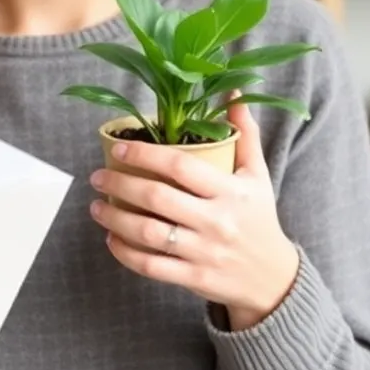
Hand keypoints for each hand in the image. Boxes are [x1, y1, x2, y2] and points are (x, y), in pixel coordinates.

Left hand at [89, 99, 298, 330]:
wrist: (273, 278)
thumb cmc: (259, 218)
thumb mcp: (258, 175)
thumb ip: (245, 133)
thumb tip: (234, 91)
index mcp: (231, 191)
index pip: (181, 166)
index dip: (145, 154)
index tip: (119, 148)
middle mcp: (217, 221)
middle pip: (158, 198)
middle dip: (120, 184)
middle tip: (97, 177)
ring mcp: (204, 252)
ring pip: (150, 234)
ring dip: (116, 219)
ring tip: (96, 206)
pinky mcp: (195, 278)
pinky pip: (152, 266)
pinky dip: (126, 253)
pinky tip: (112, 239)